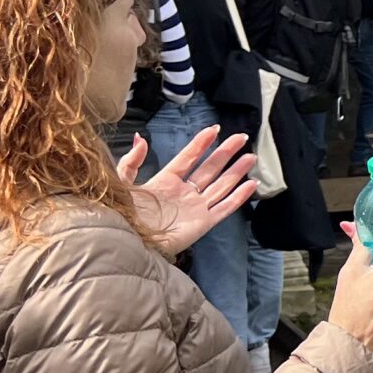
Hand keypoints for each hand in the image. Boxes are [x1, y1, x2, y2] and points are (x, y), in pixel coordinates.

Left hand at [124, 129, 257, 256]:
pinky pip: (225, 207)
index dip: (201, 143)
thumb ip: (131, 161)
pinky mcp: (203, 222)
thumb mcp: (121, 184)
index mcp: (165, 182)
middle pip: (210, 168)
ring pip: (221, 185)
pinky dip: (239, 197)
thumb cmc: (122, 216)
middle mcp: (184, 192)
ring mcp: (195, 207)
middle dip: (226, 152)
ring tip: (251, 156)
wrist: (129, 243)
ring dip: (236, 171)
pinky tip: (251, 184)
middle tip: (240, 138)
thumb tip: (140, 138)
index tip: (214, 129)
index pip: (188, 158)